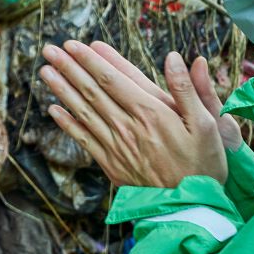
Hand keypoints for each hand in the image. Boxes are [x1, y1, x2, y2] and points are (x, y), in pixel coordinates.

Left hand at [40, 41, 233, 189]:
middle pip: (93, 92)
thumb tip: (176, 57)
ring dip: (63, 90)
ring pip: (84, 112)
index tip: (75, 44)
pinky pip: (85, 140)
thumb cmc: (204, 163)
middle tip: (50, 50)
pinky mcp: (112, 165)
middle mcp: (129, 127)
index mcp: (151, 113)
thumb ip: (188, 89)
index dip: (92, 60)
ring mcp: (117, 147)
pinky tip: (54, 110)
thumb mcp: (207, 123)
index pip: (114, 79)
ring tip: (45, 71)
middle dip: (70, 68)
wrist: (192, 209)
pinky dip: (68, 124)